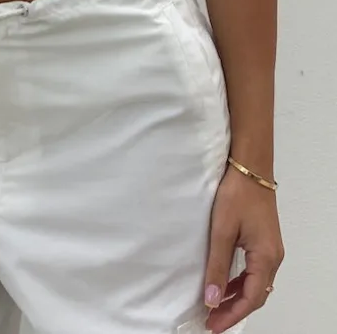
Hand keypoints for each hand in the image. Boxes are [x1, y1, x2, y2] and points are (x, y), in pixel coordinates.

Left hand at [204, 164, 283, 332]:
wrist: (250, 168)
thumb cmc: (237, 196)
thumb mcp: (222, 232)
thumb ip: (217, 267)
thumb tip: (212, 300)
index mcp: (266, 258)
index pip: (251, 298)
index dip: (231, 315)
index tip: (212, 325)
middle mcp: (273, 257)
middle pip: (256, 294)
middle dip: (234, 310)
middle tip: (211, 321)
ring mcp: (271, 249)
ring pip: (256, 283)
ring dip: (237, 296)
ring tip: (216, 306)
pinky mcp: (264, 240)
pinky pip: (255, 270)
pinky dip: (241, 282)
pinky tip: (227, 283)